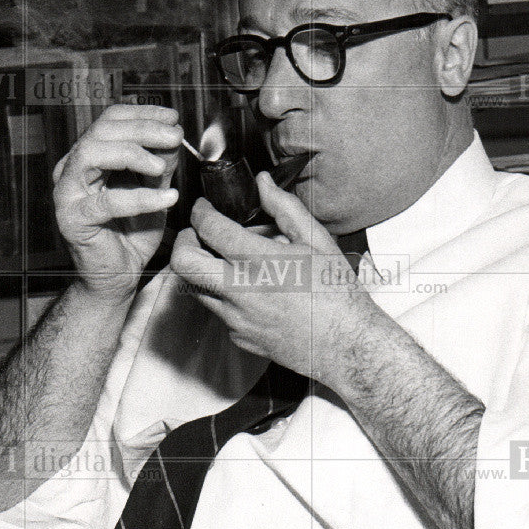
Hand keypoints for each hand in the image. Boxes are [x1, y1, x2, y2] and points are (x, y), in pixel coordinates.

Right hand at [53, 105, 182, 300]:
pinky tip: (167, 199)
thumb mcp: (154, 192)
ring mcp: (68, 193)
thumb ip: (160, 165)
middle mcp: (73, 169)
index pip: (110, 120)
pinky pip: (106, 202)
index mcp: (90, 157)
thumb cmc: (132, 234)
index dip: (142, 113)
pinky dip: (140, 198)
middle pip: (101, 131)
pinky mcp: (72, 219)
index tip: (172, 117)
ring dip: (132, 153)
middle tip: (174, 137)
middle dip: (142, 129)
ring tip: (162, 167)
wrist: (118, 277)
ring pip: (92, 154)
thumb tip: (173, 137)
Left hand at [169, 171, 378, 384]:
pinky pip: (219, 311)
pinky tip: (251, 291)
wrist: (346, 345)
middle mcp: (240, 291)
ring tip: (229, 262)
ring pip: (196, 288)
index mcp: (259, 261)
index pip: (209, 228)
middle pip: (183, 262)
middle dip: (183, 241)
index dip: (200, 212)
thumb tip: (264, 183)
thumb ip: (285, 208)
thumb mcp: (317, 240)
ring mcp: (236, 317)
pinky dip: (225, 296)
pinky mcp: (240, 336)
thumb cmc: (337, 293)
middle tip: (197, 234)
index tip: (204, 208)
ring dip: (203, 269)